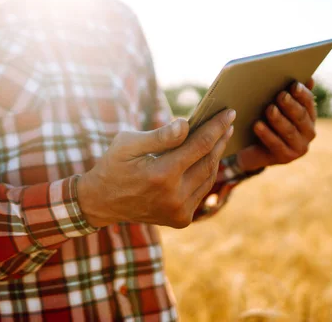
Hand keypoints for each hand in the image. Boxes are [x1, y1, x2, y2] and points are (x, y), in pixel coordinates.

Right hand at [77, 109, 236, 228]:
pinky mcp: (181, 219)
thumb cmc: (113, 165)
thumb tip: (185, 124)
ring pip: (209, 178)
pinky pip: (201, 191)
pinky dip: (206, 174)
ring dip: (216, 156)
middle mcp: (174, 197)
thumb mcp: (127, 143)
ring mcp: (179, 211)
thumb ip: (159, 135)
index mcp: (161, 175)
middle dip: (220, 139)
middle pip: (208, 161)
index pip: (200, 145)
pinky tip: (208, 158)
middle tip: (228, 122)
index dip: (216, 127)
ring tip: (221, 137)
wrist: (101, 202)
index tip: (229, 112)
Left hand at [237, 79, 316, 171]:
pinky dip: (267, 134)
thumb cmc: (267, 122)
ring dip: (279, 119)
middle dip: (290, 105)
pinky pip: (276, 145)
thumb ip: (290, 94)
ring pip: (290, 131)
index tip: (293, 84)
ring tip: (269, 109)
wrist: (254, 149)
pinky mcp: (286, 158)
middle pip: (301, 116)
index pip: (309, 103)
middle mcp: (309, 132)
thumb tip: (308, 78)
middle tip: (280, 95)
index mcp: (309, 117)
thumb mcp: (277, 107)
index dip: (302, 94)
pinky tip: (257, 125)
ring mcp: (299, 147)